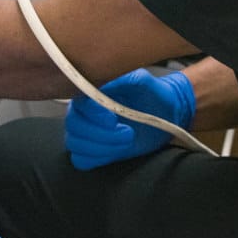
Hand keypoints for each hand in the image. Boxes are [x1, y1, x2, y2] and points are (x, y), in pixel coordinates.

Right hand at [63, 68, 194, 169]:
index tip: (114, 119)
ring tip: (127, 140)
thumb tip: (104, 78)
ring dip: (102, 147)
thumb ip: (121, 77)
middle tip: (127, 132)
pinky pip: (81, 160)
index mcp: (90, 91)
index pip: (78, 104)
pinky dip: (96, 159)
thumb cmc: (151, 93)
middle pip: (74, 126)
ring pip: (75, 144)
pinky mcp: (94, 150)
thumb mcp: (140, 79)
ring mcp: (87, 132)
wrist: (164, 112)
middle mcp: (83, 112)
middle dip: (101, 134)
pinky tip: (116, 151)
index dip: (93, 114)